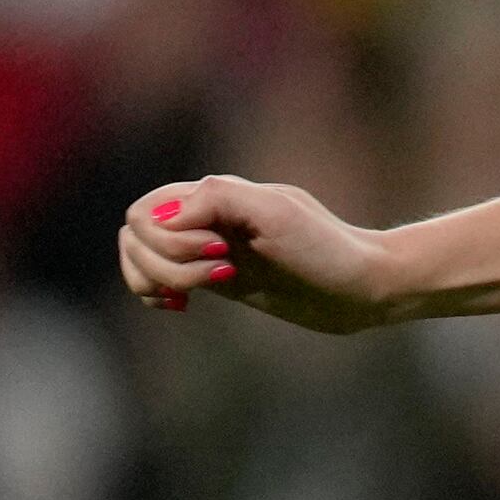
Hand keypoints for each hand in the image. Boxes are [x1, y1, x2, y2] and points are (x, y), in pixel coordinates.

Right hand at [116, 174, 399, 331]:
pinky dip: (154, 292)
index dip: (170, 238)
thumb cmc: (326, 248)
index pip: (145, 212)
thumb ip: (216, 198)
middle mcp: (205, 217)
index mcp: (214, 194)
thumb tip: (162, 218)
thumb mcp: (275, 212)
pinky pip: (156, 278)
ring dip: (159, 278)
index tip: (221, 251)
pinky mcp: (216, 277)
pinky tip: (181, 306)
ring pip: (139, 257)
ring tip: (197, 294)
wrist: (363, 287)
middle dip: (165, 262)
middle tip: (221, 273)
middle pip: (136, 234)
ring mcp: (207, 247)